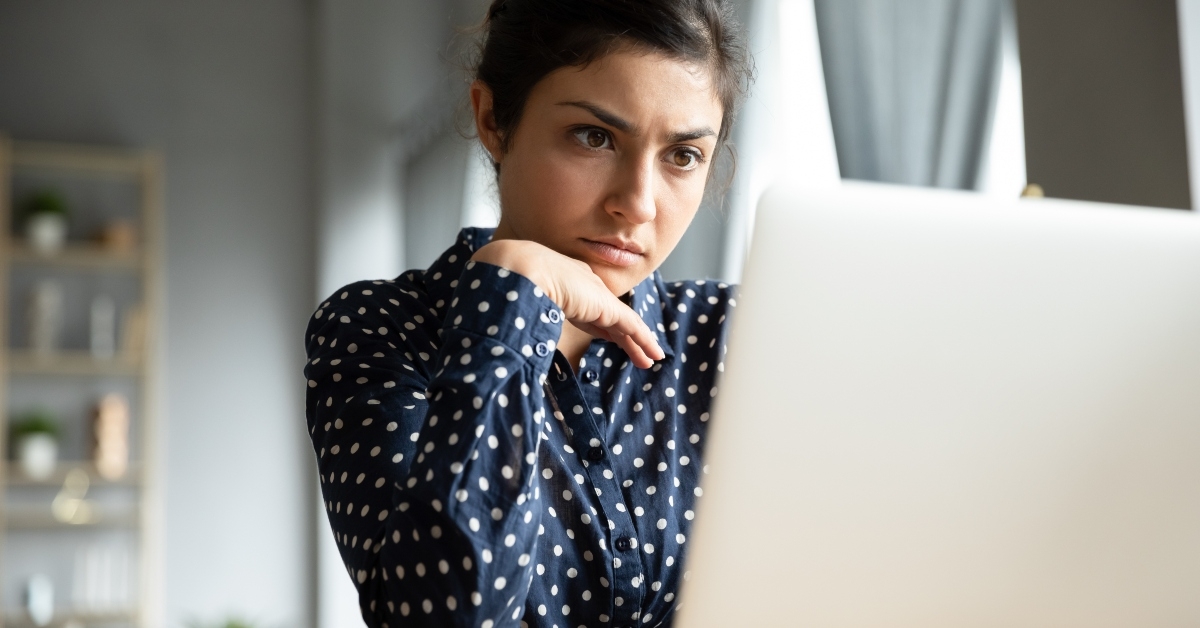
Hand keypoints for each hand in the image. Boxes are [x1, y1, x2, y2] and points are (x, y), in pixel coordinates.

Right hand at [471, 240, 664, 367]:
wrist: (519, 269)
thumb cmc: (511, 285)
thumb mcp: (522, 301)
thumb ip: (525, 314)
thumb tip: (509, 333)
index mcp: (564, 281)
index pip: (588, 306)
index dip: (600, 323)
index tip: (608, 335)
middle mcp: (584, 285)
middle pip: (609, 315)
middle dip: (623, 334)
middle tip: (636, 350)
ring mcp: (596, 295)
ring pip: (624, 323)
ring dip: (638, 343)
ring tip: (651, 359)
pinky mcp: (606, 307)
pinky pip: (631, 326)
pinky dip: (644, 341)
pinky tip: (653, 354)